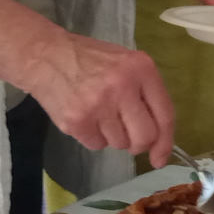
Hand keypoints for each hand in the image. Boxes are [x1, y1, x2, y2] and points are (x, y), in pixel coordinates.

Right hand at [22, 31, 174, 167]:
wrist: (47, 56)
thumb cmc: (92, 60)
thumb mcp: (127, 63)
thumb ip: (145, 93)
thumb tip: (159, 136)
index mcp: (142, 69)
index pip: (165, 114)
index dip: (166, 141)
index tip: (161, 158)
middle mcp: (123, 86)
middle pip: (145, 136)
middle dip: (139, 144)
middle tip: (129, 137)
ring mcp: (99, 104)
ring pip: (120, 143)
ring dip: (113, 137)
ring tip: (101, 114)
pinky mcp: (78, 121)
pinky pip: (97, 145)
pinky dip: (94, 137)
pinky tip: (86, 117)